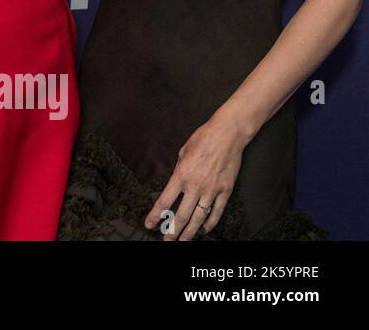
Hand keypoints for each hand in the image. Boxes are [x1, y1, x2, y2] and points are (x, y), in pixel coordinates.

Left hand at [144, 116, 247, 240]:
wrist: (227, 135)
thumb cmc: (202, 139)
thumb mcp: (182, 153)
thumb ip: (179, 171)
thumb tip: (177, 183)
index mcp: (180, 175)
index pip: (164, 201)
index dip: (155, 215)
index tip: (149, 224)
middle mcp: (195, 186)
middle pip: (181, 215)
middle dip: (172, 231)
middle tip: (166, 241)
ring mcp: (211, 190)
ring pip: (199, 217)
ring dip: (190, 232)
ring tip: (183, 241)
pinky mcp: (225, 190)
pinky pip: (217, 211)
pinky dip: (210, 222)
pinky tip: (205, 229)